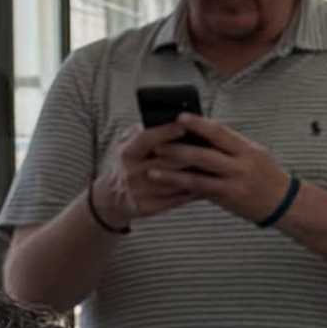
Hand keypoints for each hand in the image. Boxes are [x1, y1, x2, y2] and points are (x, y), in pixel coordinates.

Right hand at [93, 124, 211, 229]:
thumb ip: (144, 130)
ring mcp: (140, 192)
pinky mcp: (148, 208)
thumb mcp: (127, 143)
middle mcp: (131, 173)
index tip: (185, 126)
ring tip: (214, 165)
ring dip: (197, 174)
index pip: (147, 139)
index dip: (166, 132)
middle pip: (167, 162)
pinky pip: (176, 199)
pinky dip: (193, 191)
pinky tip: (207, 183)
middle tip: (211, 147)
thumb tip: (167, 119)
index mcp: (126, 152)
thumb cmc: (127, 163)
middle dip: (190, 154)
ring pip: (175, 182)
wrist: (111, 198)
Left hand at [148, 113, 298, 223]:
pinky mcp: (229, 198)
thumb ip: (229, 146)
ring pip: (200, 175)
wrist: (284, 203)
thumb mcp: (252, 154)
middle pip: (206, 152)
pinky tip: (167, 185)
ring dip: (174, 171)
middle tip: (157, 142)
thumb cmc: (265, 175)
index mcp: (246, 148)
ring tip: (153, 168)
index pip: (220, 132)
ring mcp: (235, 182)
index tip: (179, 116)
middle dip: (180, 147)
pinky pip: (202, 191)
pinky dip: (182, 187)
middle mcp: (241, 164)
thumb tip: (201, 133)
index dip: (199, 123)